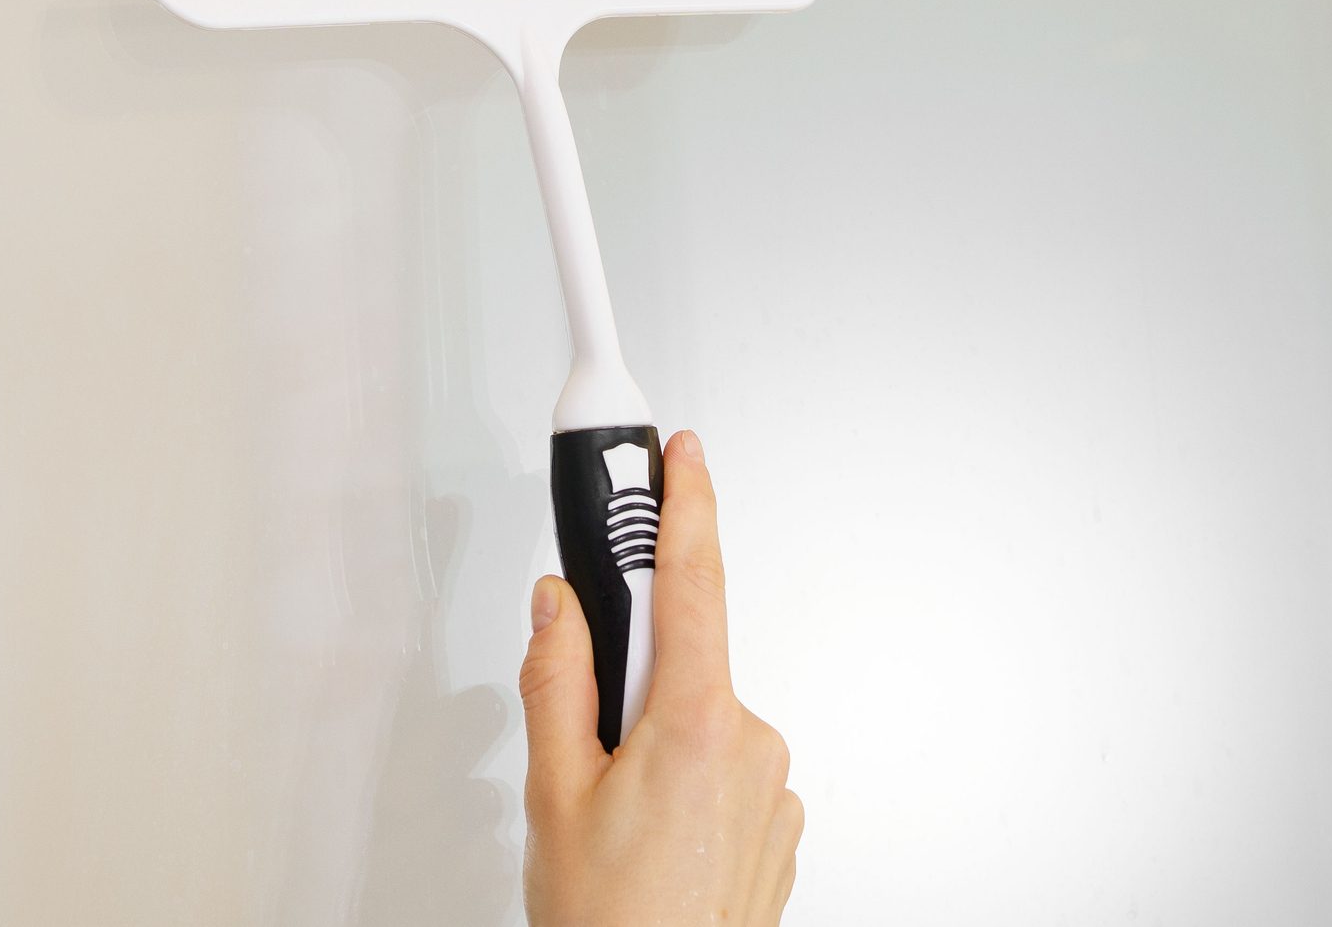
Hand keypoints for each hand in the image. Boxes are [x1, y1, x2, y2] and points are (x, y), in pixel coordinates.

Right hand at [519, 430, 800, 925]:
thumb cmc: (609, 924)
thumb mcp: (553, 793)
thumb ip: (557, 680)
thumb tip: (559, 607)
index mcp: (696, 724)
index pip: (692, 581)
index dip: (685, 503)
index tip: (680, 451)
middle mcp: (752, 745)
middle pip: (684, 658)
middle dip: (630, 678)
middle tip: (588, 740)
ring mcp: (773, 789)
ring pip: (699, 718)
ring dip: (653, 738)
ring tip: (611, 815)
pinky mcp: (778, 824)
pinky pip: (723, 765)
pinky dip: (682, 778)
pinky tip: (649, 835)